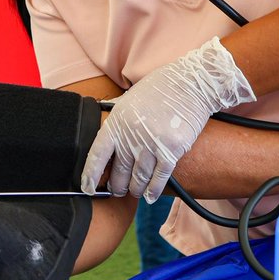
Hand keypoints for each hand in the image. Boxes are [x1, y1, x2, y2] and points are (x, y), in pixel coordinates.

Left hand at [81, 36, 254, 202]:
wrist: (190, 83)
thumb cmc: (161, 89)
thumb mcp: (130, 99)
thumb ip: (118, 118)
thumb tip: (106, 131)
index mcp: (117, 121)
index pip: (97, 154)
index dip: (90, 174)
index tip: (88, 188)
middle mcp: (132, 135)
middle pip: (119, 171)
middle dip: (117, 185)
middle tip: (117, 191)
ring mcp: (152, 143)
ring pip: (139, 178)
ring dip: (136, 189)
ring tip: (135, 192)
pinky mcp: (172, 149)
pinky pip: (159, 177)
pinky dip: (154, 190)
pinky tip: (151, 196)